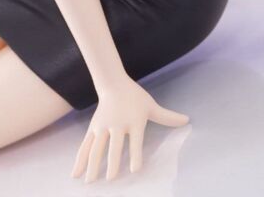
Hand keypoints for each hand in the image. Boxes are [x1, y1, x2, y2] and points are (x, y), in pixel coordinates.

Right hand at [71, 75, 189, 182]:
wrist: (113, 83)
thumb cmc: (135, 97)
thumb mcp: (151, 106)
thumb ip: (167, 116)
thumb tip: (188, 120)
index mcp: (134, 122)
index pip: (135, 140)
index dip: (136, 154)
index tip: (135, 169)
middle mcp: (117, 124)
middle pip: (114, 146)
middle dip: (113, 162)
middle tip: (111, 179)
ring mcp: (103, 126)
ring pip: (97, 147)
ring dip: (92, 164)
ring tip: (89, 181)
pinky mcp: (93, 128)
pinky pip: (86, 145)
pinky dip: (80, 159)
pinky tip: (75, 173)